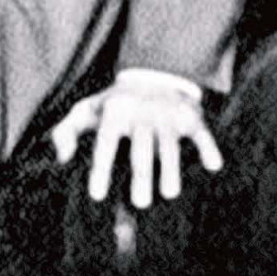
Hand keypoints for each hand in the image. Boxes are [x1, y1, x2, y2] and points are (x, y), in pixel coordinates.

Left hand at [51, 73, 222, 206]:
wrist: (153, 72)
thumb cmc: (113, 104)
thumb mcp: (85, 111)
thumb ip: (65, 133)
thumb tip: (62, 159)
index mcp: (114, 112)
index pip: (105, 143)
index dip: (100, 169)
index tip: (97, 196)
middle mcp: (142, 113)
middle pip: (141, 149)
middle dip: (141, 176)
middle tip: (139, 203)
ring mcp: (167, 115)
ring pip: (170, 145)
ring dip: (171, 169)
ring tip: (169, 194)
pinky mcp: (190, 116)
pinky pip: (201, 133)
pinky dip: (208, 147)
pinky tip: (213, 166)